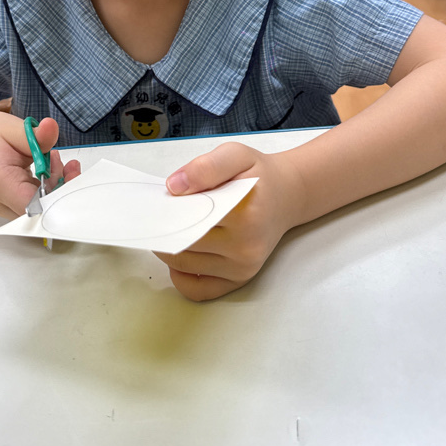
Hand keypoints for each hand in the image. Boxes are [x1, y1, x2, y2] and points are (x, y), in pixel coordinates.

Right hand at [0, 113, 79, 219]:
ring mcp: (5, 206)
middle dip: (62, 187)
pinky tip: (48, 167)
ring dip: (56, 186)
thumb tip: (51, 128)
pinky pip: (36, 203)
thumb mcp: (13, 128)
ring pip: (41, 207)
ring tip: (53, 158)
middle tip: (71, 166)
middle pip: (40, 209)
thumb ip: (35, 134)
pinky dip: (48, 187)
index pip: (32, 203)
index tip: (72, 176)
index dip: (57, 196)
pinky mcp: (12, 205)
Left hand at [154, 143, 305, 301]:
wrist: (287, 195)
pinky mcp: (239, 280)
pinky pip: (197, 290)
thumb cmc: (259, 176)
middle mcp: (245, 247)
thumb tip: (175, 187)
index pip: (189, 219)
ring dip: (168, 249)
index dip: (168, 212)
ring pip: (184, 267)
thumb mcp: (235, 155)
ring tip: (171, 228)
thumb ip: (206, 167)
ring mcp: (242, 268)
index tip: (157, 204)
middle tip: (159, 215)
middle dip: (166, 230)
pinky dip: (181, 276)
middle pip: (183, 245)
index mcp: (244, 214)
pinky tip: (182, 254)